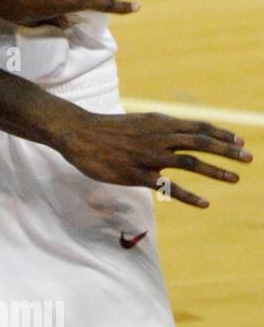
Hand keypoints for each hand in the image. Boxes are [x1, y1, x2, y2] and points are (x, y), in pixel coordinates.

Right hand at [51, 106, 251, 206]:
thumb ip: (159, 129)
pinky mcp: (136, 174)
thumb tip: (177, 134)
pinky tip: (205, 203)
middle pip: (200, 143)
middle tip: (249, 158)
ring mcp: (148, 156)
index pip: (198, 127)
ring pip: (189, 162)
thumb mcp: (138, 123)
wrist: (79, 134)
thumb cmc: (107, 130)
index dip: (221, 134)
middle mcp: (158, 137)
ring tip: (235, 178)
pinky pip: (167, 186)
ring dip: (215, 171)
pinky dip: (188, 195)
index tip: (240, 142)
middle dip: (227, 151)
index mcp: (160, 123)